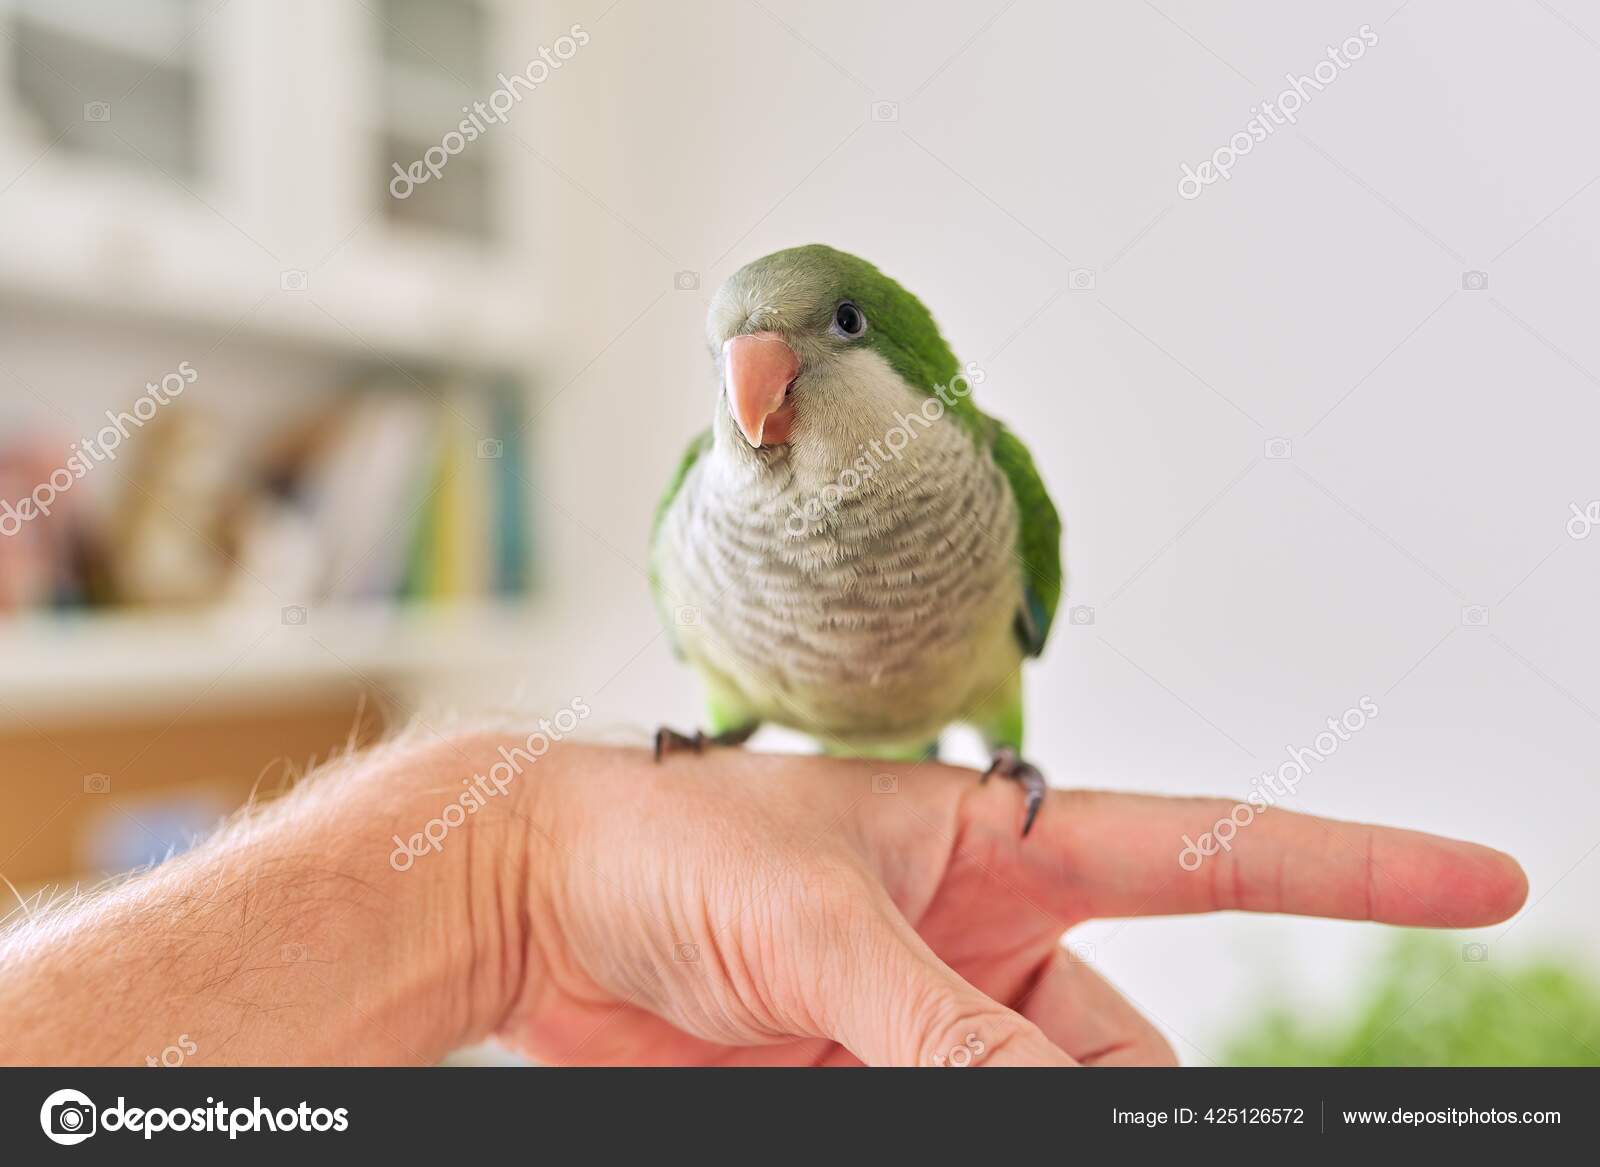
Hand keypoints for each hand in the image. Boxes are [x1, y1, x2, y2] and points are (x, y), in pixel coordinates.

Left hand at [499, 743, 1527, 1065]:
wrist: (538, 899)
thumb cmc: (670, 842)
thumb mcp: (822, 930)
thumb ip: (943, 1031)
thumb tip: (1062, 1103)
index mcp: (1003, 844)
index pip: (1211, 852)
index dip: (1354, 867)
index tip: (1483, 879)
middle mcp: (983, 937)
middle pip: (1126, 1047)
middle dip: (1150, 1094)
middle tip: (1136, 1109)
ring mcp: (926, 1021)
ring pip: (1040, 1097)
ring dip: (1022, 1114)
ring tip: (901, 1085)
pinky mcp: (861, 1080)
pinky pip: (950, 1123)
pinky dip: (961, 1131)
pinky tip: (882, 1104)